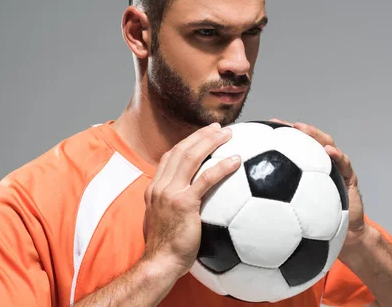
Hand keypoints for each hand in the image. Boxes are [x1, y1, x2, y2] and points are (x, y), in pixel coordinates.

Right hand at [141, 122, 241, 278]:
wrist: (160, 263)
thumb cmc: (165, 251)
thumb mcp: (161, 223)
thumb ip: (172, 210)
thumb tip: (190, 210)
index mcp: (154, 189)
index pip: (169, 158)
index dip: (186, 143)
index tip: (201, 137)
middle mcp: (160, 186)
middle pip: (180, 150)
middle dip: (200, 135)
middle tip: (218, 128)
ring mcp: (170, 192)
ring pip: (190, 157)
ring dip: (210, 141)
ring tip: (227, 134)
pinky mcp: (184, 203)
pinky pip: (206, 179)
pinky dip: (222, 167)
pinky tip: (237, 160)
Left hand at [270, 119, 366, 254]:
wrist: (345, 236)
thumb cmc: (315, 224)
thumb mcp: (291, 214)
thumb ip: (271, 206)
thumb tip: (243, 203)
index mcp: (304, 171)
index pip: (291, 148)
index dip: (277, 136)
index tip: (260, 127)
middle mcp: (318, 166)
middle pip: (306, 140)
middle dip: (292, 129)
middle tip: (277, 123)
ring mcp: (335, 168)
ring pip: (325, 144)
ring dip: (314, 134)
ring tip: (302, 129)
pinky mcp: (349, 177)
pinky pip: (344, 164)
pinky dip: (338, 156)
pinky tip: (329, 153)